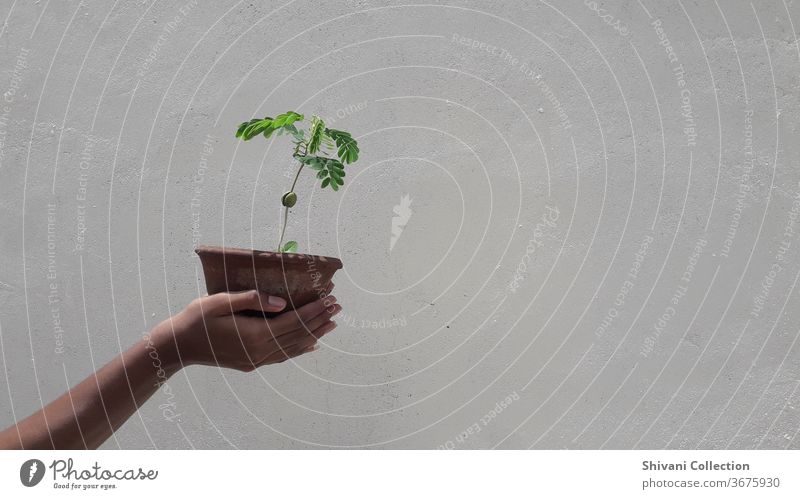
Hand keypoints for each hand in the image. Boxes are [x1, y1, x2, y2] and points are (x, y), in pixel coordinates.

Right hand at [154, 289, 340, 371]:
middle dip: (319, 320)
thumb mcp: (220, 302)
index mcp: (254, 334)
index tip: (330, 299)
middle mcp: (259, 351)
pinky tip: (311, 345)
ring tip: (332, 324)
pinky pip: (281, 357)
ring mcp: (256, 360)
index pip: (293, 321)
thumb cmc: (196, 318)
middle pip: (297, 335)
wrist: (178, 346)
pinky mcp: (251, 363)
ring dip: (314, 334)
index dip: (313, 310)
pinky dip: (299, 350)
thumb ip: (251, 300)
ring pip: (293, 348)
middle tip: (338, 307)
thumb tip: (282, 301)